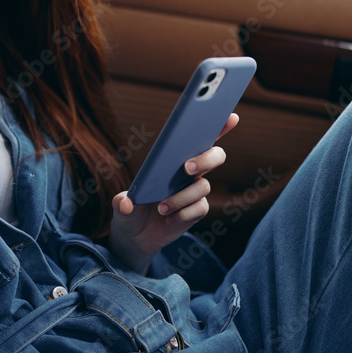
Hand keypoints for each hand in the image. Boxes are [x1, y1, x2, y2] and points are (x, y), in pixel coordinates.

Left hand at [108, 113, 239, 273]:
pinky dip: (183, 213)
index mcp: (174, 157)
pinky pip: (199, 208)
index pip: (200, 136)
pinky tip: (168, 218)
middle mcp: (190, 171)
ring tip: (161, 207)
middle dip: (205, 159)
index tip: (230, 116)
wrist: (134, 236)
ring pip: (203, 186)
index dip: (219, 125)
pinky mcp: (196, 211)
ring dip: (182, 196)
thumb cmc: (130, 210)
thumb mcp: (121, 203)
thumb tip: (127, 203)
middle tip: (187, 167)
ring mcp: (195, 191)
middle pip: (214, 156)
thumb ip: (122, 202)